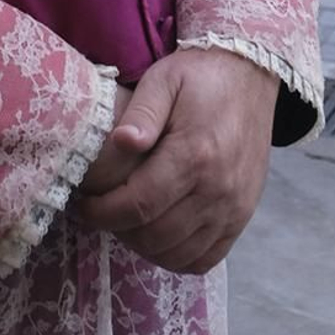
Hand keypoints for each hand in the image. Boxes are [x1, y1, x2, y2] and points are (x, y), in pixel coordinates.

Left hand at [76, 47, 275, 274]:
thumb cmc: (200, 77)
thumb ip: (141, 112)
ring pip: (178, 254)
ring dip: (144, 246)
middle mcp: (218, 189)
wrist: (250, 76)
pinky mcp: (243, 216)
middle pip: (155, 236)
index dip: (103, 212)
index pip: (138, 205)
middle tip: (102, 211)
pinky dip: (177, 256)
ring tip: (127, 221)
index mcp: (194, 155)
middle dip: (119, 229)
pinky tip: (159, 235)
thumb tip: (121, 142)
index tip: (84, 205)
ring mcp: (234, 207)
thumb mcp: (164, 79)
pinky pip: (206, 259)